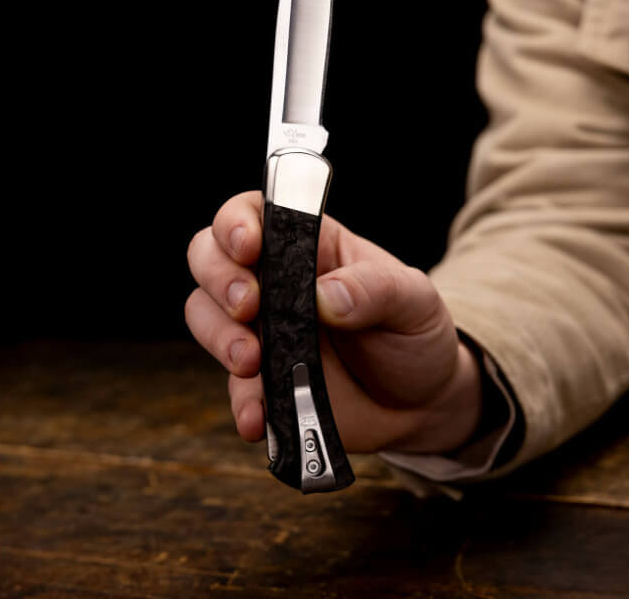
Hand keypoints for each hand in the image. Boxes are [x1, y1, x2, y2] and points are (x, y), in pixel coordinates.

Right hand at [185, 191, 482, 453]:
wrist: (422, 403)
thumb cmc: (414, 334)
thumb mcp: (414, 300)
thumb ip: (375, 289)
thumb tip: (325, 296)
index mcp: (309, 246)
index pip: (254, 213)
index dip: (238, 222)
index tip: (249, 246)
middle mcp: (274, 282)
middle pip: (210, 257)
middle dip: (218, 278)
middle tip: (247, 306)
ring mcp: (263, 331)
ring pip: (206, 316)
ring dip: (218, 336)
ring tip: (252, 362)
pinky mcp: (263, 381)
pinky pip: (234, 386)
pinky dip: (240, 400)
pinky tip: (258, 416)